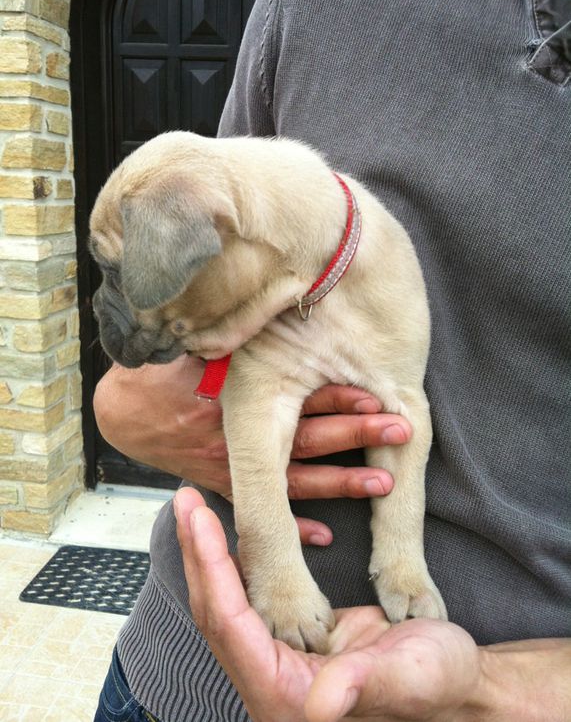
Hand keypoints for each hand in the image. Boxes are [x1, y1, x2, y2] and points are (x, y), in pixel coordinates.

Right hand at [94, 355, 410, 542]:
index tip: (376, 395)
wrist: (122, 412)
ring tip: (381, 484)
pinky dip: (291, 524)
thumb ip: (233, 328)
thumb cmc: (163, 369)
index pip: (298, 396)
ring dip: (340, 483)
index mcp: (238, 397)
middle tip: (400, 432)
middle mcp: (240, 436)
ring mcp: (233, 465)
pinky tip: (323, 535)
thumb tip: (267, 295)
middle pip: (309, 437)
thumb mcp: (196, 341)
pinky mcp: (223, 482)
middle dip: (355, 435)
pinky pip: (261, 510)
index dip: (338, 397)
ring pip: (296, 479)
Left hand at [175, 487, 570, 721]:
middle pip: (216, 607)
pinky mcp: (291, 636)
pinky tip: (235, 528)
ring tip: (197, 505)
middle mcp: (270, 677)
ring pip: (228, 599)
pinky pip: (253, 593)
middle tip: (186, 498)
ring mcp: (278, 656)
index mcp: (283, 692)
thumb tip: (318, 705)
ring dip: (211, 551)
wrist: (455, 683)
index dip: (211, 566)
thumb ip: (360, 687)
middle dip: (198, 551)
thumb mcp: (407, 678)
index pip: (228, 620)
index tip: (198, 515)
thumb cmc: (436, 685)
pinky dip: (238, 558)